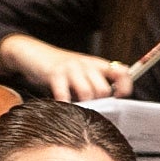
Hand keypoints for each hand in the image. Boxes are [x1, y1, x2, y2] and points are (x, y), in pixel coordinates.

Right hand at [2, 35, 131, 101]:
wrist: (34, 53)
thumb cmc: (59, 68)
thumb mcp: (81, 72)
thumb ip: (94, 84)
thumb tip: (108, 106)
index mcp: (96, 64)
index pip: (121, 72)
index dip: (125, 86)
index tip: (120, 97)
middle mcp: (86, 64)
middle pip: (103, 89)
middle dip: (97, 103)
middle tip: (89, 107)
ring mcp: (71, 68)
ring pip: (87, 93)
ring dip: (81, 105)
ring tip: (75, 107)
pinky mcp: (55, 74)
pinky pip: (64, 95)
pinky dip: (64, 105)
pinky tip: (62, 106)